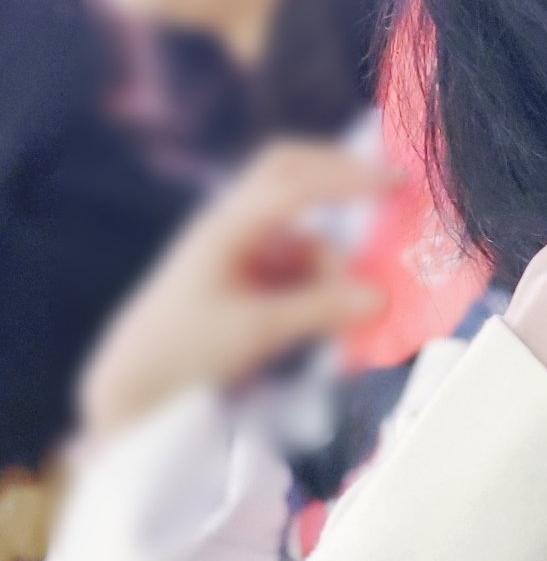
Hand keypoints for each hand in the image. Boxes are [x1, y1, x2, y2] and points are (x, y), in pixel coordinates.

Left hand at [78, 142, 398, 438]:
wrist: (136, 385)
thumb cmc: (186, 348)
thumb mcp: (257, 330)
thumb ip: (320, 309)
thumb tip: (381, 297)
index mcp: (229, 226)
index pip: (294, 183)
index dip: (346, 178)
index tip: (395, 182)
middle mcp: (237, 228)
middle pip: (291, 176)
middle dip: (339, 177)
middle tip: (388, 189)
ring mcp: (244, 254)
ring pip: (307, 239)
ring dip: (335, 268)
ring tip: (355, 317)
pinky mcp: (252, 283)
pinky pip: (302, 274)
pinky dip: (325, 292)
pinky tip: (338, 327)